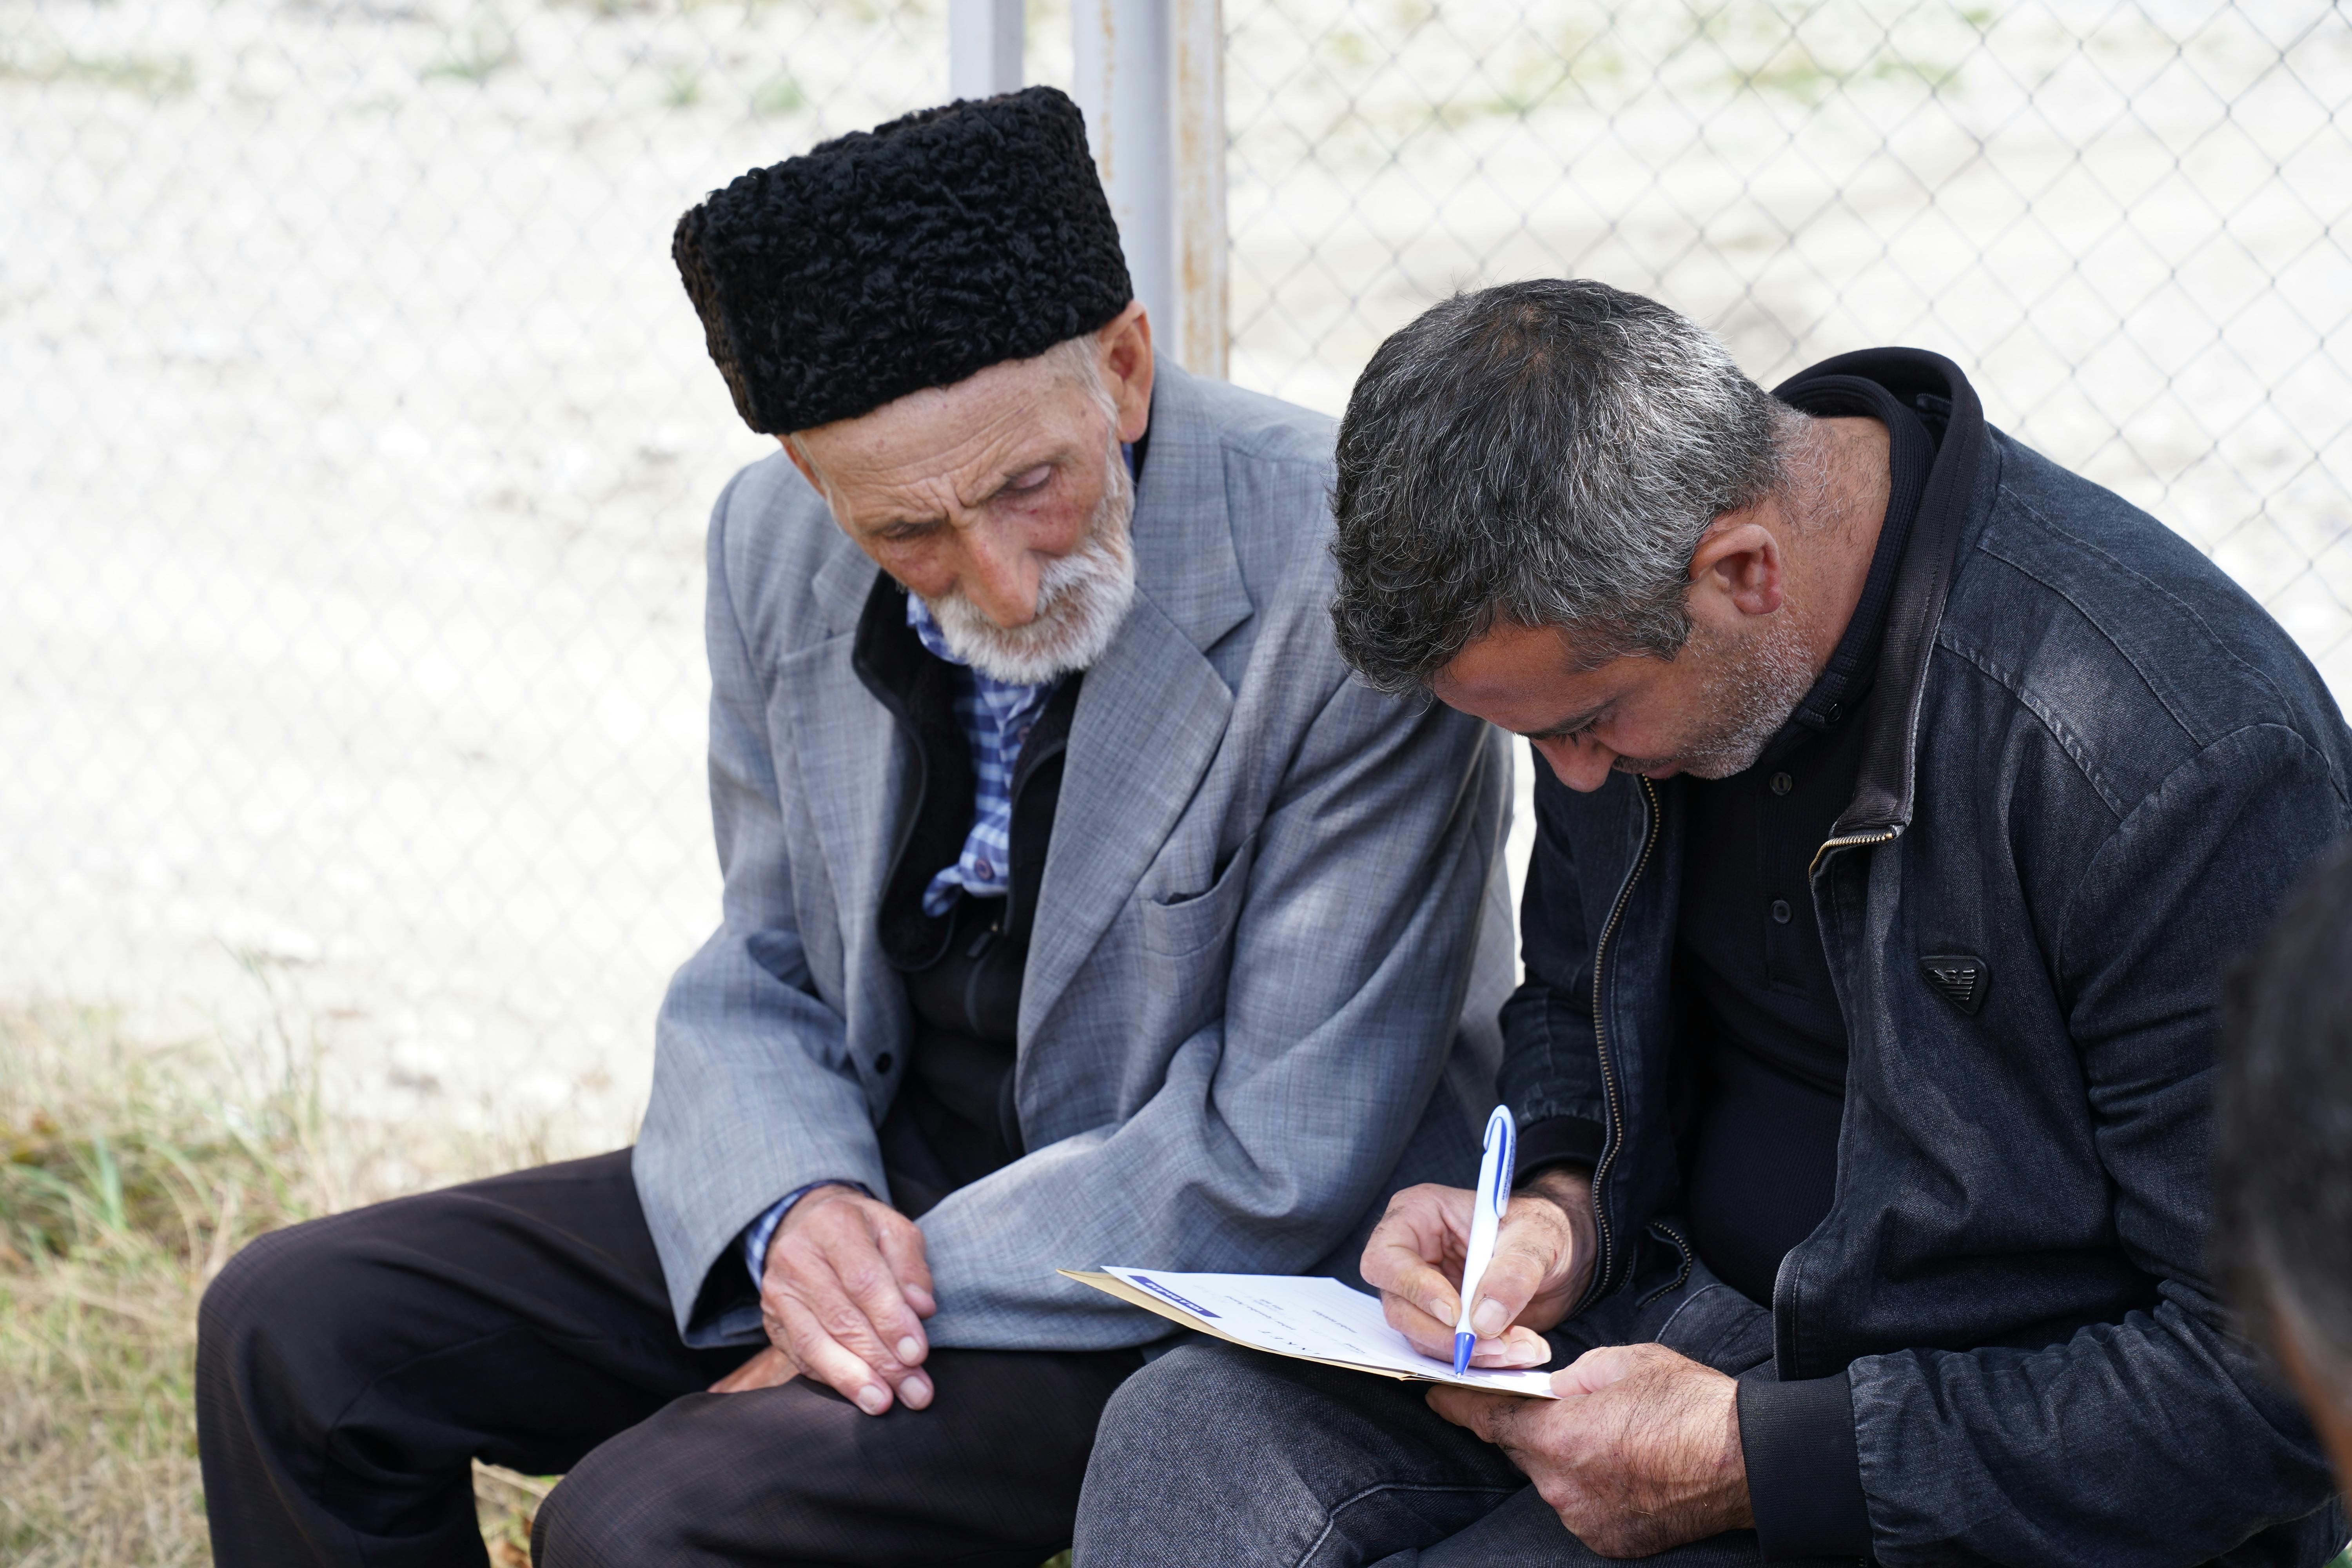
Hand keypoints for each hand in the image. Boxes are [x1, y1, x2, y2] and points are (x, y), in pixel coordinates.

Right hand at [741, 1183, 936, 1414]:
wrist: (811, 1224)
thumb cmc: (864, 1232)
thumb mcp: (895, 1232)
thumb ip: (911, 1267)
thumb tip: (921, 1309)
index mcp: (833, 1224)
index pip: (863, 1280)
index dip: (892, 1320)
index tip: (917, 1353)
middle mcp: (797, 1256)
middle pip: (841, 1318)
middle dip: (881, 1361)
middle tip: (915, 1391)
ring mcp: (778, 1291)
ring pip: (815, 1344)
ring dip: (853, 1380)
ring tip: (884, 1403)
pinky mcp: (772, 1320)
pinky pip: (800, 1357)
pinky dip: (831, 1379)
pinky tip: (858, 1394)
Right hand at [1362, 1168, 1596, 1367]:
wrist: (1561, 1253)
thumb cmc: (1540, 1228)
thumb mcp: (1534, 1238)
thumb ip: (1512, 1273)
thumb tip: (1484, 1321)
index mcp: (1417, 1216)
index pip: (1387, 1258)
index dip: (1414, 1289)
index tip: (1456, 1314)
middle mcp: (1411, 1256)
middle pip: (1399, 1308)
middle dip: (1447, 1335)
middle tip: (1498, 1345)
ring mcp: (1423, 1294)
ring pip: (1423, 1339)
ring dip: (1471, 1354)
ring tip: (1524, 1348)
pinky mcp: (1443, 1324)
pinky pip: (1448, 1352)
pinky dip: (1483, 1361)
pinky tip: (1520, 1352)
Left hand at [1428, 1343, 1749, 1557]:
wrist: (1746, 1460)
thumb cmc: (1689, 1405)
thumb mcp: (1622, 1364)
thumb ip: (1570, 1377)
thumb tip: (1546, 1387)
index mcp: (1559, 1437)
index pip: (1488, 1422)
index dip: (1459, 1406)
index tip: (1437, 1396)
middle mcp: (1562, 1486)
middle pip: (1522, 1450)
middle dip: (1534, 1427)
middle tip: (1569, 1407)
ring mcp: (1585, 1519)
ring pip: (1553, 1478)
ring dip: (1568, 1457)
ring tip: (1615, 1437)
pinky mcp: (1608, 1539)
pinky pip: (1581, 1505)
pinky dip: (1592, 1485)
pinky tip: (1626, 1467)